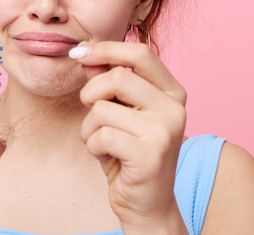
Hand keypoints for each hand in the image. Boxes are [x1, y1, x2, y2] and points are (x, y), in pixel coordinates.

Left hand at [72, 41, 186, 232]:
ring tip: (103, 143)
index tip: (79, 53)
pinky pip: (101, 135)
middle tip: (92, 114)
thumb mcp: (118, 111)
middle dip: (90, 94)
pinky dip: (92, 146)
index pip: (140, 52)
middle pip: (117, 77)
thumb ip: (107, 80)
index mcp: (171, 91)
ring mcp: (165, 131)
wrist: (146, 204)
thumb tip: (85, 50)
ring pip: (102, 108)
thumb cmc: (128, 153)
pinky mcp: (150, 154)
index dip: (106, 48)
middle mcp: (175, 107)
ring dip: (89, 128)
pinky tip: (107, 158)